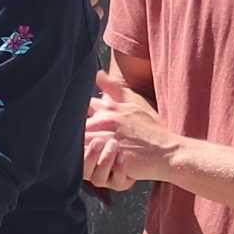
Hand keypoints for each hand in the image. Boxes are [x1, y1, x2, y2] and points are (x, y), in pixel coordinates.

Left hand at [83, 66, 174, 186]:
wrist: (167, 152)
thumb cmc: (152, 130)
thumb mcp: (135, 103)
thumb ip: (114, 90)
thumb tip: (97, 73)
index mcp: (111, 107)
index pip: (83, 105)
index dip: (76, 114)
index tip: (73, 119)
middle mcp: (107, 120)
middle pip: (76, 124)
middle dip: (71, 130)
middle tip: (66, 137)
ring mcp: (108, 138)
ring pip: (79, 140)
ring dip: (75, 145)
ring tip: (71, 150)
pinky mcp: (109, 155)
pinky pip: (86, 157)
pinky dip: (81, 158)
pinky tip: (80, 161)